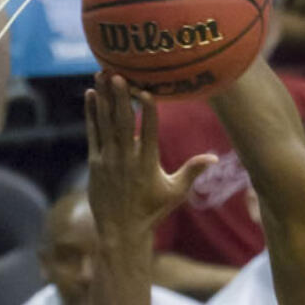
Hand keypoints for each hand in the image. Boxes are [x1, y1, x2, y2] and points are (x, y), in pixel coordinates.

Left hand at [86, 73, 217, 236]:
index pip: (148, 132)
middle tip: (117, 73)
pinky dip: (91, 113)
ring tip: (101, 74)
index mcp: (148, 164)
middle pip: (123, 123)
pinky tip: (90, 94)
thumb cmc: (152, 211)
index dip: (146, 111)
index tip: (145, 91)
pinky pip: (93, 132)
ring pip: (105, 123)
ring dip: (103, 98)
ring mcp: (109, 160)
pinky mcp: (95, 162)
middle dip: (119, 98)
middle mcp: (127, 159)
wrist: (122, 231)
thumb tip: (215, 157)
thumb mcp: (175, 192)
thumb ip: (192, 171)